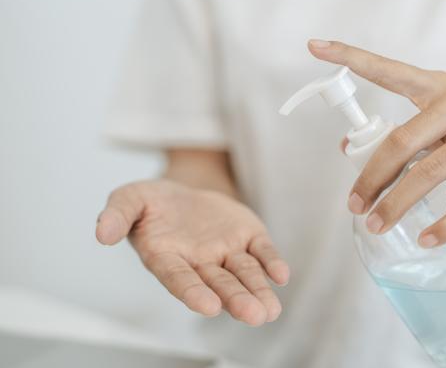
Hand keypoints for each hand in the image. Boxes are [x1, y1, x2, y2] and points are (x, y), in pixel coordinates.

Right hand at [95, 179, 288, 325]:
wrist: (183, 192)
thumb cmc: (152, 203)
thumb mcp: (129, 199)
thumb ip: (117, 214)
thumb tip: (101, 233)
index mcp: (167, 258)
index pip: (180, 279)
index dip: (193, 293)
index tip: (209, 307)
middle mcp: (199, 262)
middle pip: (219, 284)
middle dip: (237, 300)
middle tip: (255, 316)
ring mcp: (226, 252)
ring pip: (245, 275)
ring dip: (259, 292)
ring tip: (271, 312)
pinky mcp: (248, 238)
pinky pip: (262, 253)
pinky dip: (272, 264)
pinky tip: (281, 276)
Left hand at [309, 39, 445, 247]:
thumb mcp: (445, 122)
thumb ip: (403, 133)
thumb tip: (344, 149)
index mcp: (439, 88)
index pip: (391, 71)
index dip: (353, 57)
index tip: (315, 45)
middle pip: (401, 141)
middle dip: (370, 178)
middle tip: (353, 206)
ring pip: (429, 172)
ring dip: (396, 204)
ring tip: (376, 226)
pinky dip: (445, 224)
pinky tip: (427, 239)